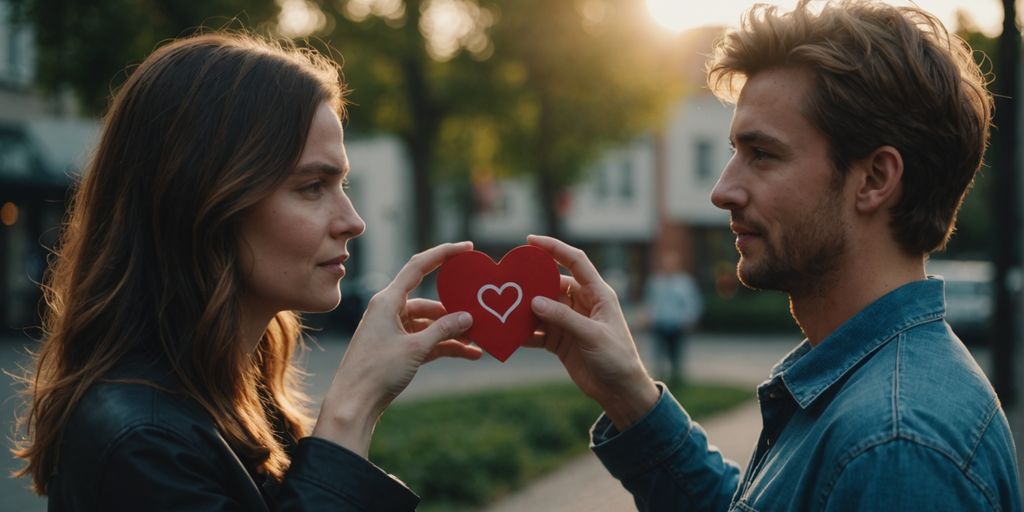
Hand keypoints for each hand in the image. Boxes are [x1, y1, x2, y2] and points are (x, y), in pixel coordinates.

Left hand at [313, 242, 482, 456]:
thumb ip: (443, 330)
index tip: (467, 248)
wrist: (353, 404)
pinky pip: (426, 341)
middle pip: (429, 302)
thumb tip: (468, 316)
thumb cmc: (376, 372)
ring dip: (453, 332)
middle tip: (481, 311)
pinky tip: (469, 354)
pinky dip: (445, 346)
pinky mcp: (397, 350)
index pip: (418, 266)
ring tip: (479, 340)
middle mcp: (389, 311)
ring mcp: (393, 331)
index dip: (443, 254)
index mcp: (387, 301)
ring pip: (430, 324)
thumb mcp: (415, 348)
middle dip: (455, 309)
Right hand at [526, 235, 658, 430]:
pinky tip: (507, 332)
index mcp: (597, 294)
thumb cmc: (616, 358)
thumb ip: (563, 317)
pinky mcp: (560, 340)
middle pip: (552, 284)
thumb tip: (534, 301)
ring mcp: (569, 322)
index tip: (530, 241)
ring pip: (541, 307)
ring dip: (523, 308)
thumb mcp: (592, 335)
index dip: (554, 248)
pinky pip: (537, 330)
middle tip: (507, 280)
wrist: (620, 391)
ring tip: (502, 306)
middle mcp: (582, 303)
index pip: (575, 261)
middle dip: (531, 282)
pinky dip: (523, 331)